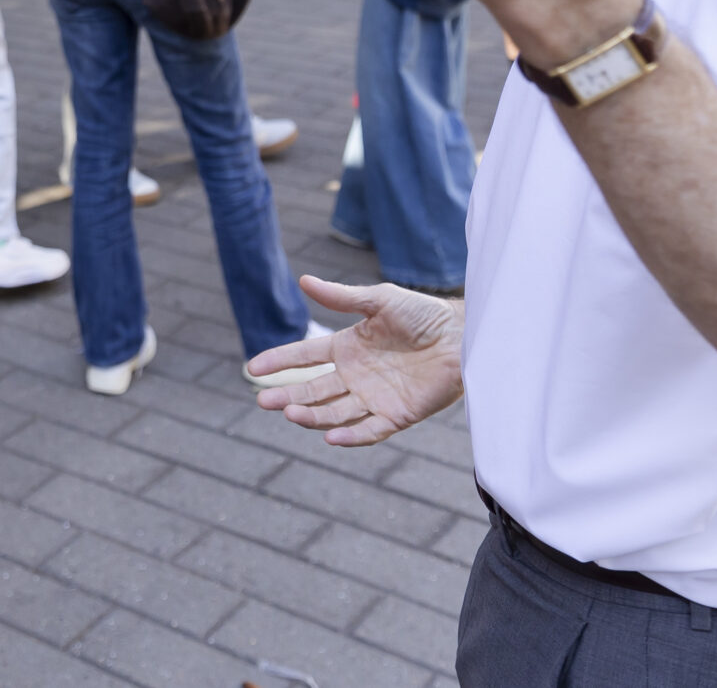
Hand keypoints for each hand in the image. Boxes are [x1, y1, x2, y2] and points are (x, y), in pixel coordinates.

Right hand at [251, 276, 463, 446]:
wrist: (464, 337)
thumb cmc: (423, 315)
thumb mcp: (379, 300)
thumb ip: (341, 297)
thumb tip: (303, 280)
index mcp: (347, 347)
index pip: (305, 357)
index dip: (280, 361)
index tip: (253, 367)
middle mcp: (355, 375)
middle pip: (314, 390)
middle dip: (288, 395)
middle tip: (263, 400)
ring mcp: (374, 397)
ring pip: (335, 412)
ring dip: (312, 415)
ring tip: (290, 413)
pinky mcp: (397, 415)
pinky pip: (369, 430)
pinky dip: (350, 436)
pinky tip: (330, 437)